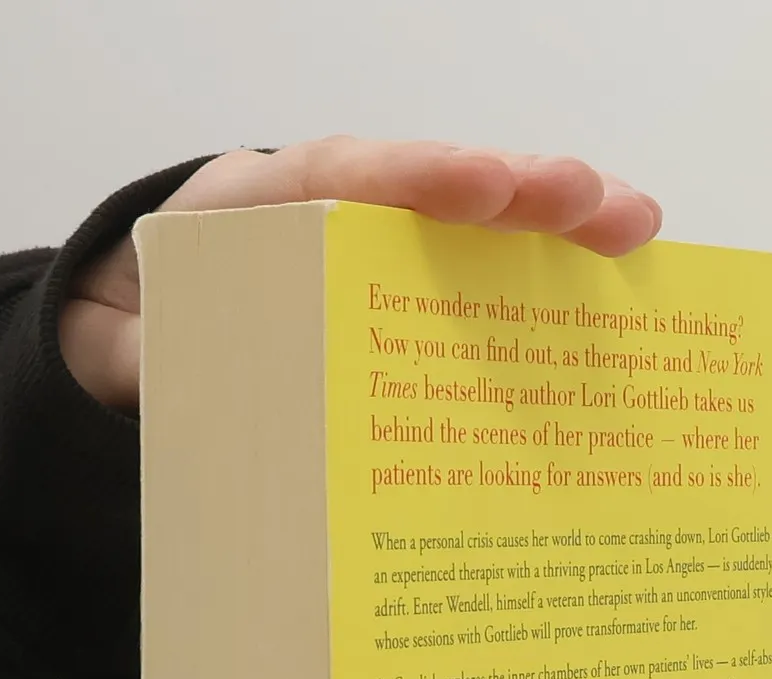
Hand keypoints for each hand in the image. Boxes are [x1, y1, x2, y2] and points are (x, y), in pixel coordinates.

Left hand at [59, 137, 662, 410]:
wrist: (136, 332)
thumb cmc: (153, 343)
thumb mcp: (137, 359)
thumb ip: (161, 373)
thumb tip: (197, 406)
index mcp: (258, 216)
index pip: (340, 179)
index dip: (414, 180)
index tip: (481, 189)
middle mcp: (332, 216)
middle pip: (434, 188)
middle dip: (518, 190)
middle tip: (597, 204)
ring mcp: (378, 249)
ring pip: (472, 224)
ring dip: (557, 226)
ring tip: (635, 229)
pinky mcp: (408, 296)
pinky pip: (482, 280)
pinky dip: (546, 286)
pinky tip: (613, 298)